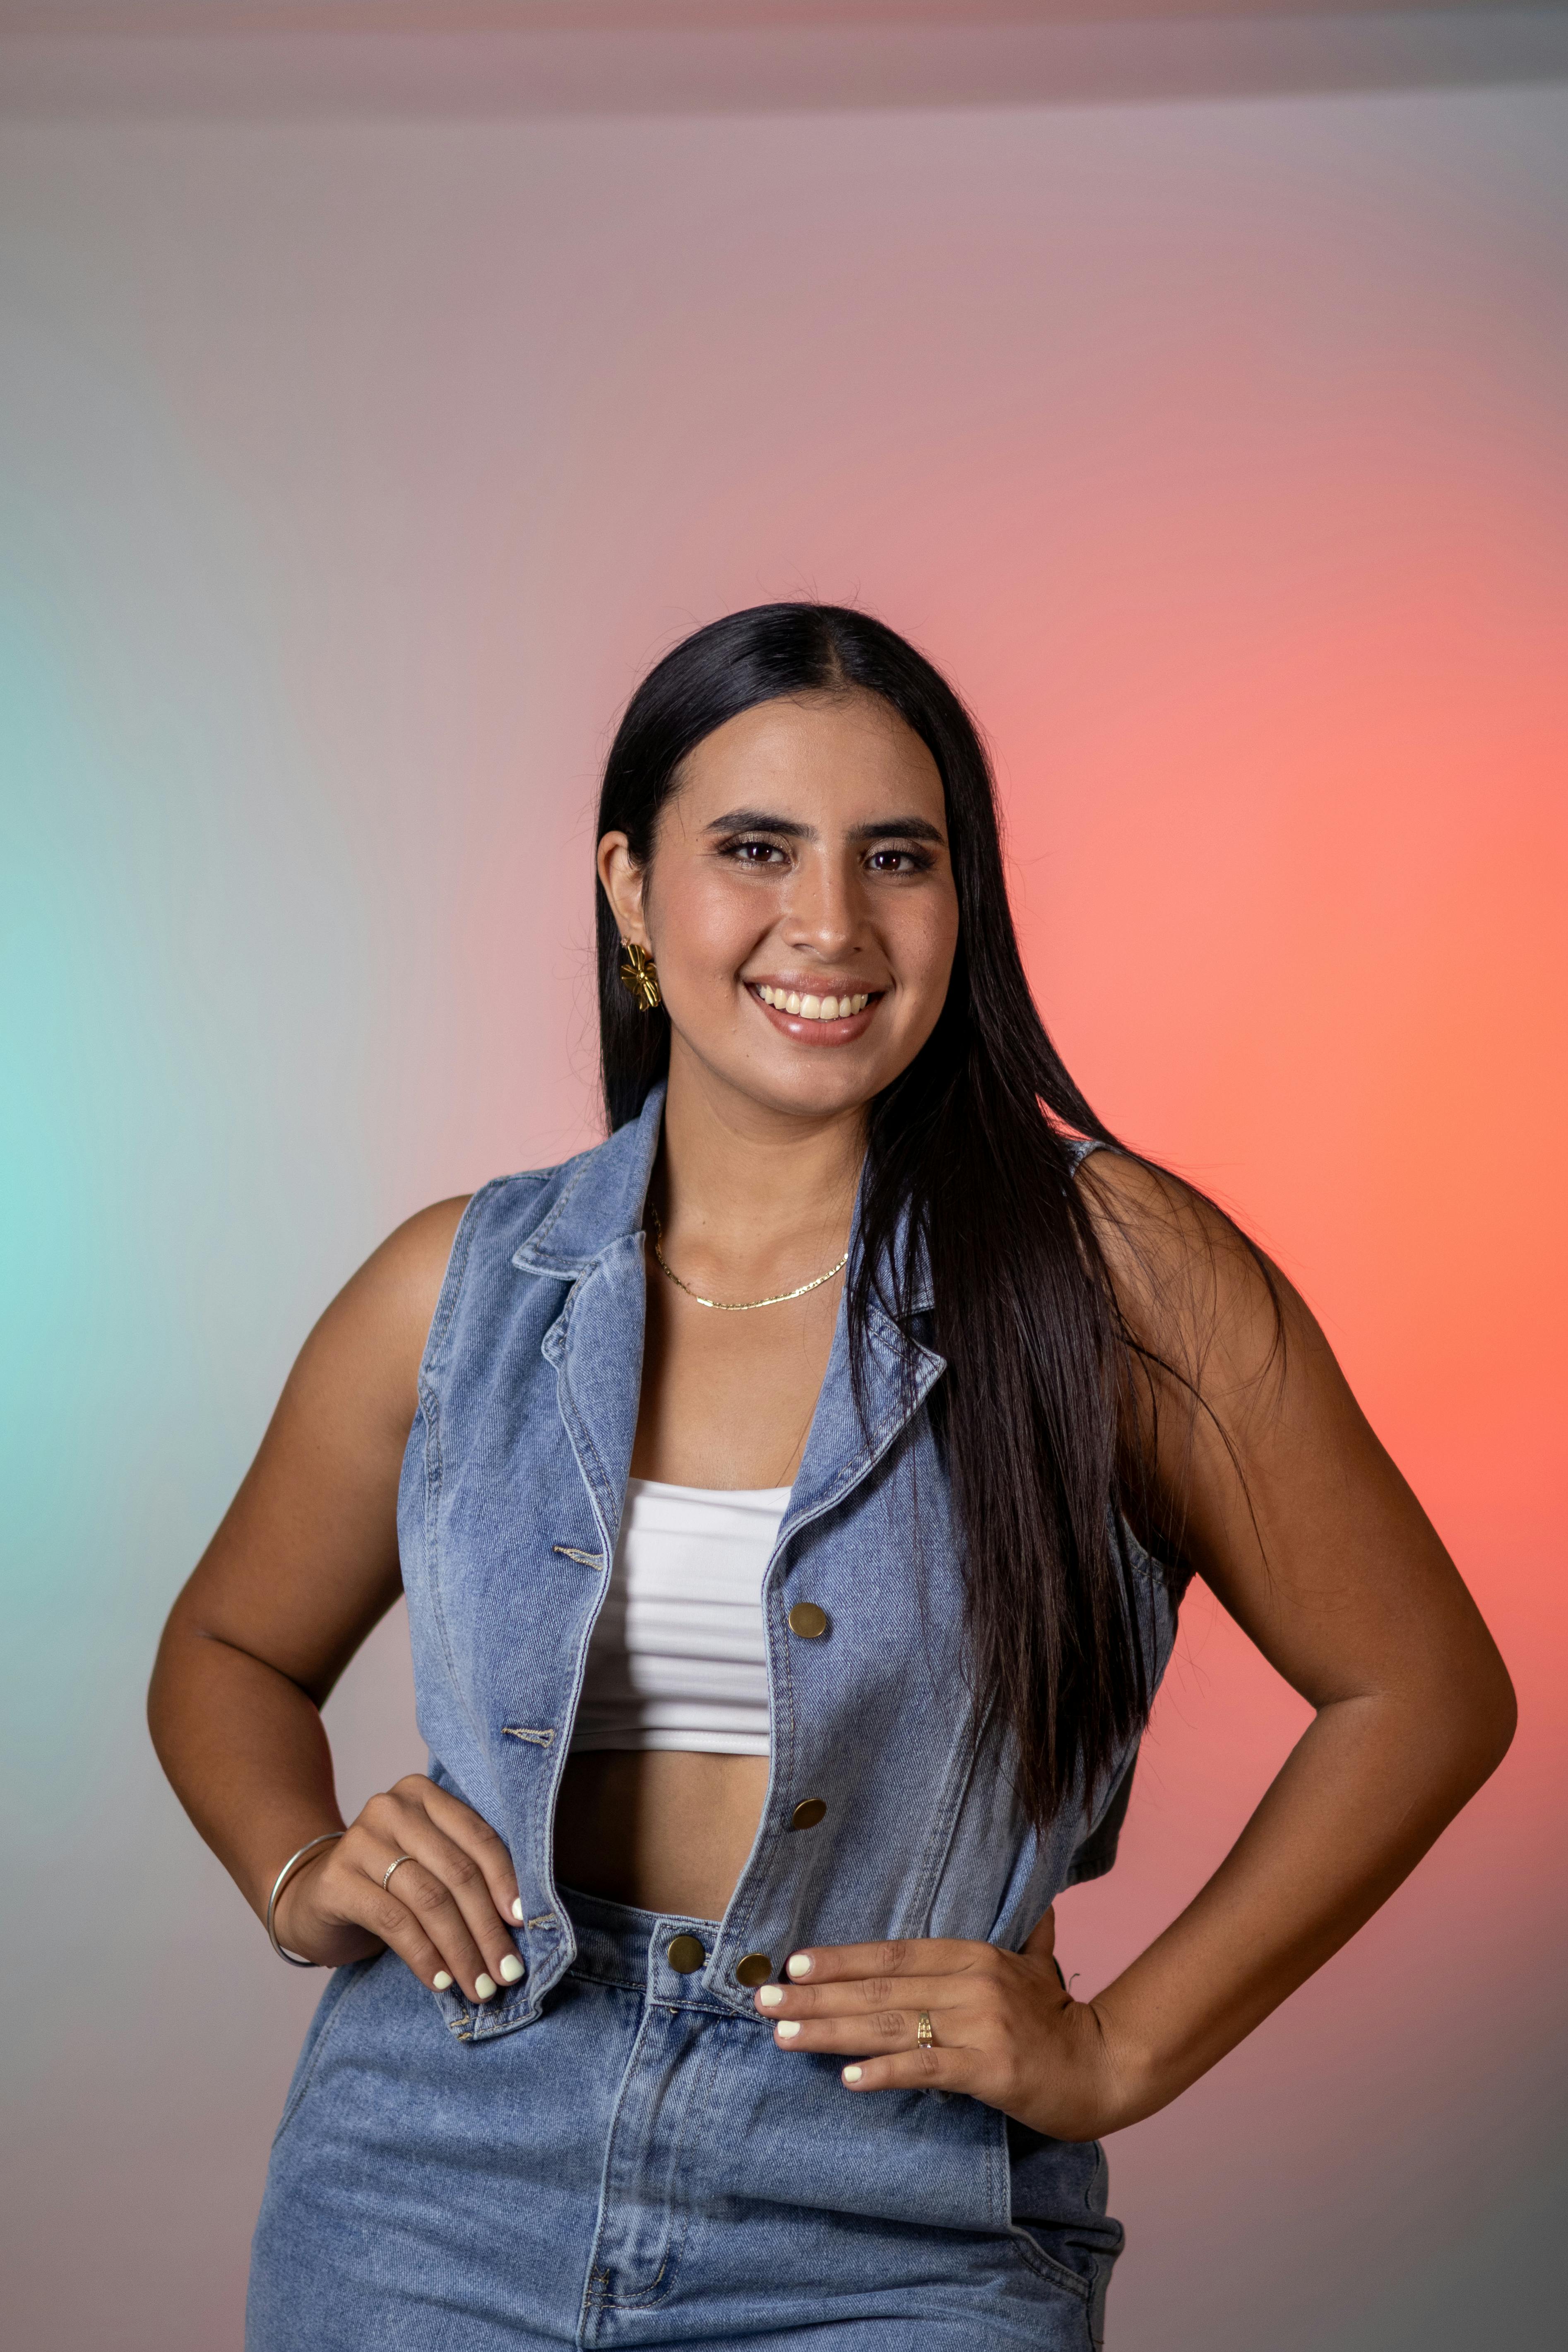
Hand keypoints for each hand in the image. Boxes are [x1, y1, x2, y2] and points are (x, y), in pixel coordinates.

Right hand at [272, 1776, 523, 2004]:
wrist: (312, 1896)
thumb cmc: (386, 1884)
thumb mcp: (429, 1866)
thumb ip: (466, 1875)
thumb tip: (518, 1924)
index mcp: (424, 1795)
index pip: (478, 1837)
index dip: (506, 1883)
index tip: (524, 1924)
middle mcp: (392, 1808)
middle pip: (457, 1871)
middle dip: (487, 1928)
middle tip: (507, 1972)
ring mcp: (361, 1840)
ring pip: (429, 1899)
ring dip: (460, 1950)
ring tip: (478, 1986)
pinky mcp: (337, 1879)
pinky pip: (394, 1921)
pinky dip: (423, 1955)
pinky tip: (439, 1981)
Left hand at [752, 1909, 1133, 2140]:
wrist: (1107, 2066)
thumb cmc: (1059, 2020)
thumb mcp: (1034, 1967)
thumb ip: (1022, 1937)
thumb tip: (1032, 1904)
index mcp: (974, 1955)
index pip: (892, 1952)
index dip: (840, 1958)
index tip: (791, 1965)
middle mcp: (972, 1982)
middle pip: (880, 1987)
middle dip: (816, 1997)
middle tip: (763, 2003)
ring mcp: (981, 2024)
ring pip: (891, 2025)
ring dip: (832, 2031)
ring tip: (784, 2036)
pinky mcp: (991, 2068)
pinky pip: (928, 2068)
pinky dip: (886, 2071)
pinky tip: (849, 2078)